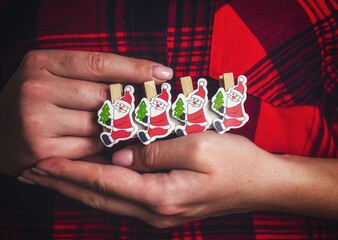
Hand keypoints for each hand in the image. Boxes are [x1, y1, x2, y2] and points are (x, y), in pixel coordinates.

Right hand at [0, 49, 172, 174]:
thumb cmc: (34, 101)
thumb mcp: (53, 77)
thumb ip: (89, 77)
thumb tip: (140, 82)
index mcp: (41, 63)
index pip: (100, 63)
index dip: (136, 68)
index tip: (164, 73)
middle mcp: (35, 88)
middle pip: (104, 96)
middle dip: (130, 104)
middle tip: (151, 107)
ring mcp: (36, 121)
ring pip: (101, 124)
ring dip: (115, 127)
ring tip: (121, 126)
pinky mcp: (43, 150)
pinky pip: (92, 147)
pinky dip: (102, 145)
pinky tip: (100, 142)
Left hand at [20, 131, 269, 227]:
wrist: (262, 184)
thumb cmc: (236, 162)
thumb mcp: (199, 146)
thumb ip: (157, 151)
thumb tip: (123, 155)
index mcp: (163, 195)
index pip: (106, 181)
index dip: (72, 171)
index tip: (43, 163)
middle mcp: (156, 210)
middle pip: (100, 197)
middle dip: (65, 184)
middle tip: (35, 173)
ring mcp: (160, 213)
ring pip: (108, 201)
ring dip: (78, 188)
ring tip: (52, 178)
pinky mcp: (166, 207)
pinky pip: (123, 200)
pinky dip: (100, 190)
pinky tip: (89, 182)